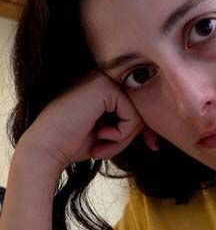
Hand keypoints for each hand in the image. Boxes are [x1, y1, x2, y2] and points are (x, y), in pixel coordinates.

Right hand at [18, 72, 145, 182]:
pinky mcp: (104, 87)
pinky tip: (100, 136)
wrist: (47, 148)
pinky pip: (133, 116)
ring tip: (100, 145)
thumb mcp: (108, 134)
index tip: (151, 146)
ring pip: (138, 114)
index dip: (145, 129)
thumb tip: (155, 135)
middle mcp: (103, 78)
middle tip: (106, 150)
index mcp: (102, 87)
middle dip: (131, 136)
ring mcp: (103, 79)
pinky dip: (121, 135)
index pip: (137, 105)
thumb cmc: (72, 144)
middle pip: (140, 109)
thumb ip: (129, 126)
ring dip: (123, 138)